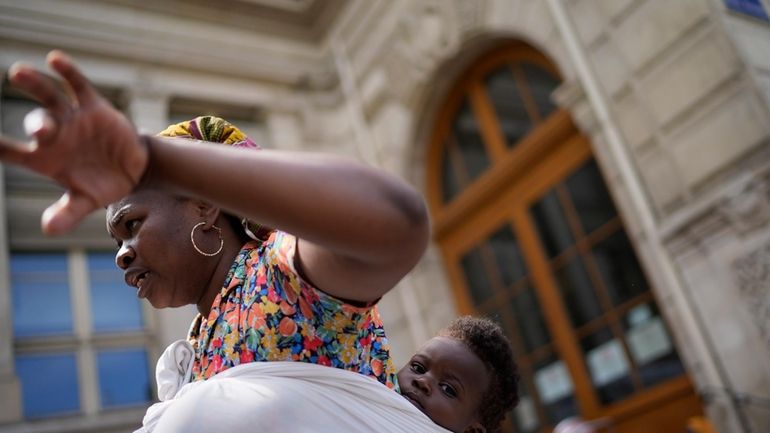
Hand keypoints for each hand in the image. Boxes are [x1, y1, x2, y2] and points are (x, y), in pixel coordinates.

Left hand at [0, 50, 147, 234]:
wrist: (133, 169)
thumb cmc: (101, 184)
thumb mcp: (86, 201)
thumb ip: (68, 212)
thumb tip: (49, 230)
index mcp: (43, 158)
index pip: (10, 151)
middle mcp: (53, 134)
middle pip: (36, 122)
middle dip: (37, 125)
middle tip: (41, 132)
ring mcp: (72, 118)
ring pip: (50, 98)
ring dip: (35, 85)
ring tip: (17, 74)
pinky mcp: (93, 106)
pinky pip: (77, 86)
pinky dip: (67, 72)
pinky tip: (54, 59)